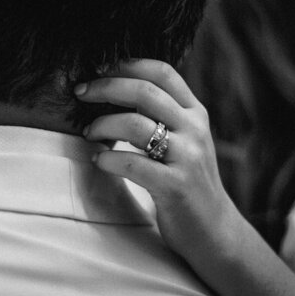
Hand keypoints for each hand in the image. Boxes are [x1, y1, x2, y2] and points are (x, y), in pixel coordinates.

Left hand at [74, 59, 247, 266]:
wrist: (213, 230)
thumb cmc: (187, 181)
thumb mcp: (185, 141)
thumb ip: (163, 115)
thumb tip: (116, 88)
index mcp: (195, 114)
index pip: (162, 72)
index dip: (127, 64)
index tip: (97, 68)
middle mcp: (195, 130)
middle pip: (144, 92)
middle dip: (106, 87)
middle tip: (80, 94)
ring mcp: (187, 158)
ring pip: (135, 125)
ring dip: (103, 125)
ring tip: (89, 134)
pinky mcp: (175, 186)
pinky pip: (132, 164)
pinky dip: (108, 159)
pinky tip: (99, 160)